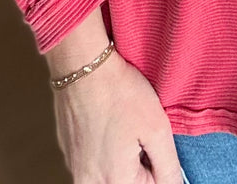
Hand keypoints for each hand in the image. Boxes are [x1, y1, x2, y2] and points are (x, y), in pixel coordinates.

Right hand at [53, 47, 183, 183]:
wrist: (82, 64)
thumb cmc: (118, 92)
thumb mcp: (157, 128)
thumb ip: (168, 166)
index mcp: (114, 182)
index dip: (158, 163)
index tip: (152, 140)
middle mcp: (90, 182)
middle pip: (128, 181)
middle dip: (140, 163)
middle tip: (138, 132)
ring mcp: (75, 167)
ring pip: (110, 173)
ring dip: (122, 157)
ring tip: (123, 126)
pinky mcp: (68, 152)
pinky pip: (93, 161)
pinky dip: (104, 148)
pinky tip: (108, 122)